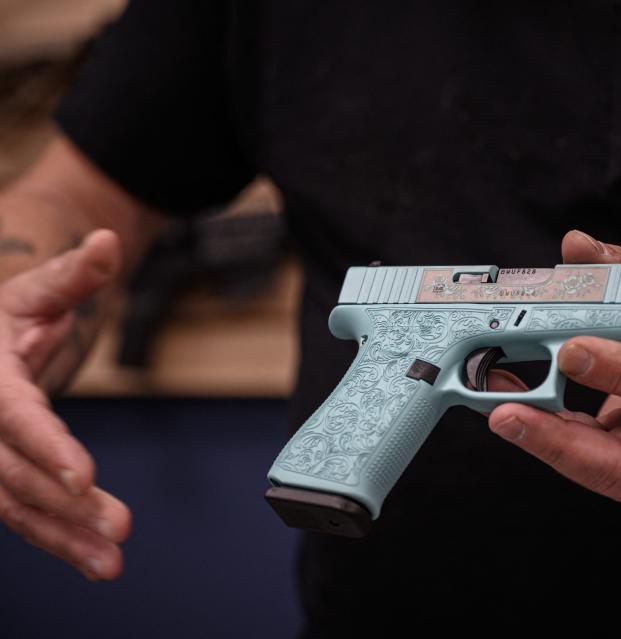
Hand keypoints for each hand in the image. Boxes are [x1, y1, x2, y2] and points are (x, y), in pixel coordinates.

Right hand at [0, 230, 130, 579]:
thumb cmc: (15, 313)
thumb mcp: (40, 290)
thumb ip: (74, 275)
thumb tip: (106, 242)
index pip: (13, 415)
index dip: (46, 447)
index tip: (84, 477)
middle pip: (14, 471)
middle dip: (65, 504)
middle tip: (119, 529)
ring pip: (16, 503)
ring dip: (63, 536)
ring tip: (111, 562)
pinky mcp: (0, 473)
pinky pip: (22, 512)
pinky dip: (56, 539)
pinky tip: (94, 562)